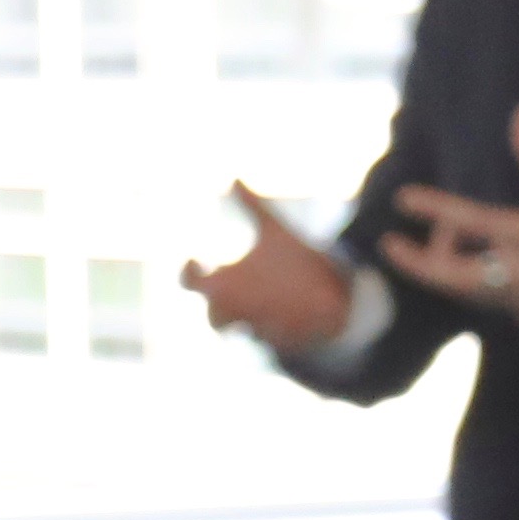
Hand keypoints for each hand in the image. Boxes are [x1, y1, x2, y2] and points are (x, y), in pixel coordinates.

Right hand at [184, 183, 361, 353]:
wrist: (330, 290)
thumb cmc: (294, 260)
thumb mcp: (274, 230)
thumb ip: (253, 206)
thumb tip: (235, 177)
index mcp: (228, 280)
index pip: (192, 283)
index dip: (188, 274)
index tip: (196, 258)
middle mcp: (238, 307)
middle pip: (213, 318)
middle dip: (219, 308)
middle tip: (231, 289)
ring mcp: (260, 326)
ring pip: (245, 331)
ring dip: (251, 319)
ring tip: (269, 300)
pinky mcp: (283, 341)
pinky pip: (275, 341)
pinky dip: (280, 329)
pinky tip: (294, 313)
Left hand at [382, 102, 518, 330]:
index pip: (473, 221)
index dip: (435, 208)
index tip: (402, 199)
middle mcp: (518, 275)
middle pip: (451, 276)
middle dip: (416, 263)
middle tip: (391, 245)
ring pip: (465, 291)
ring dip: (447, 269)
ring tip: (442, 246)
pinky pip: (490, 302)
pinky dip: (476, 284)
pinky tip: (480, 268)